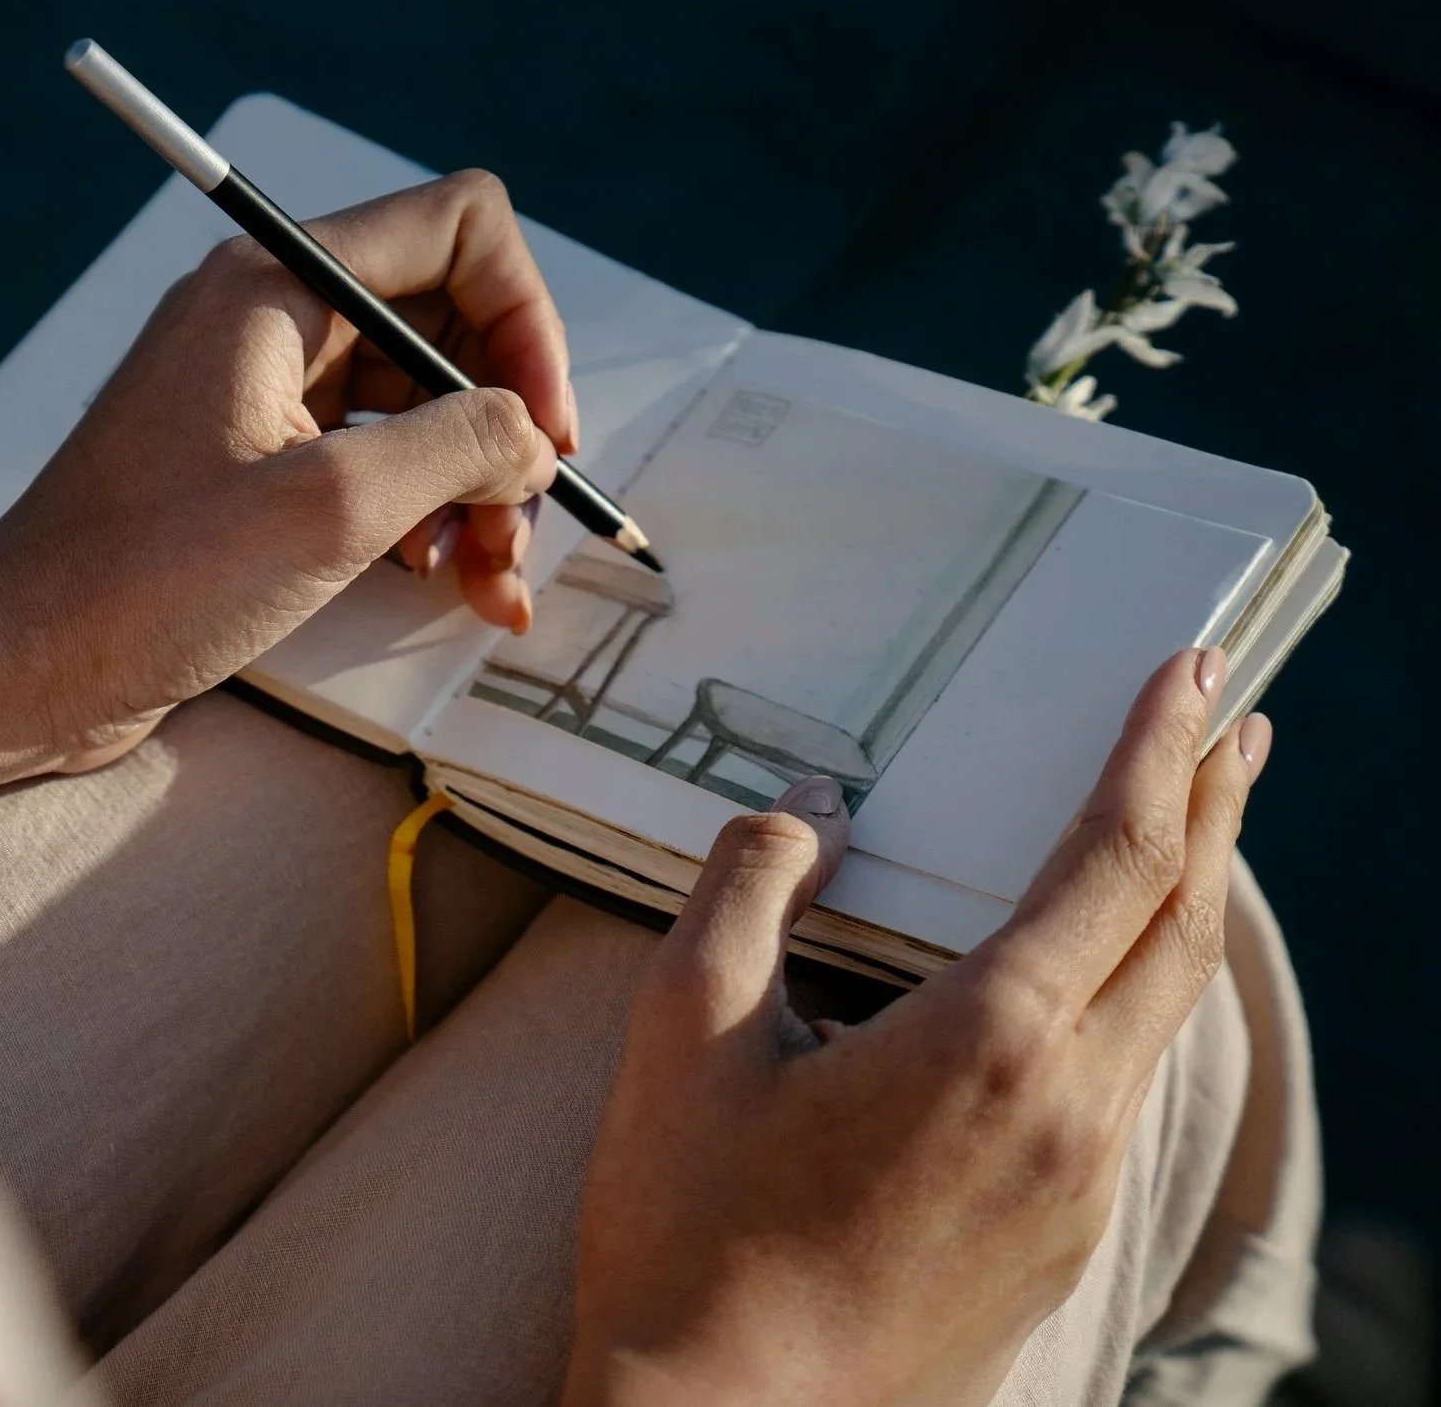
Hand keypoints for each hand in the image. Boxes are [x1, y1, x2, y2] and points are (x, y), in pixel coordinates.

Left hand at [0, 169, 575, 767]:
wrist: (17, 668)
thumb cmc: (146, 580)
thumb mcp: (330, 507)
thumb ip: (458, 447)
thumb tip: (531, 436)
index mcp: (275, 288)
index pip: (457, 230)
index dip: (525, 319)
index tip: (542, 430)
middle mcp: (268, 319)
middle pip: (447, 323)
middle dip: (506, 424)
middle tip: (525, 530)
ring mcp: (258, 394)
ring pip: (419, 403)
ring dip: (476, 487)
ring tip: (493, 585)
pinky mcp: (251, 468)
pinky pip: (374, 462)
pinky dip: (426, 516)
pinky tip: (450, 586)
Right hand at [564, 649, 1271, 1406]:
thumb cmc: (688, 1234)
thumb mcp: (679, 1034)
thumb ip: (748, 887)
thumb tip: (810, 808)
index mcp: (986, 1044)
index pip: (1116, 858)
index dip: (1159, 750)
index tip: (1191, 670)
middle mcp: (1067, 1112)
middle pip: (1182, 928)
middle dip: (1216, 809)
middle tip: (1233, 721)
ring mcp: (1077, 1187)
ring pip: (1164, 1010)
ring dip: (1185, 901)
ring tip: (1187, 826)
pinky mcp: (1060, 1241)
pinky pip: (1124, 1080)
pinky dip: (1138, 989)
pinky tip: (1097, 979)